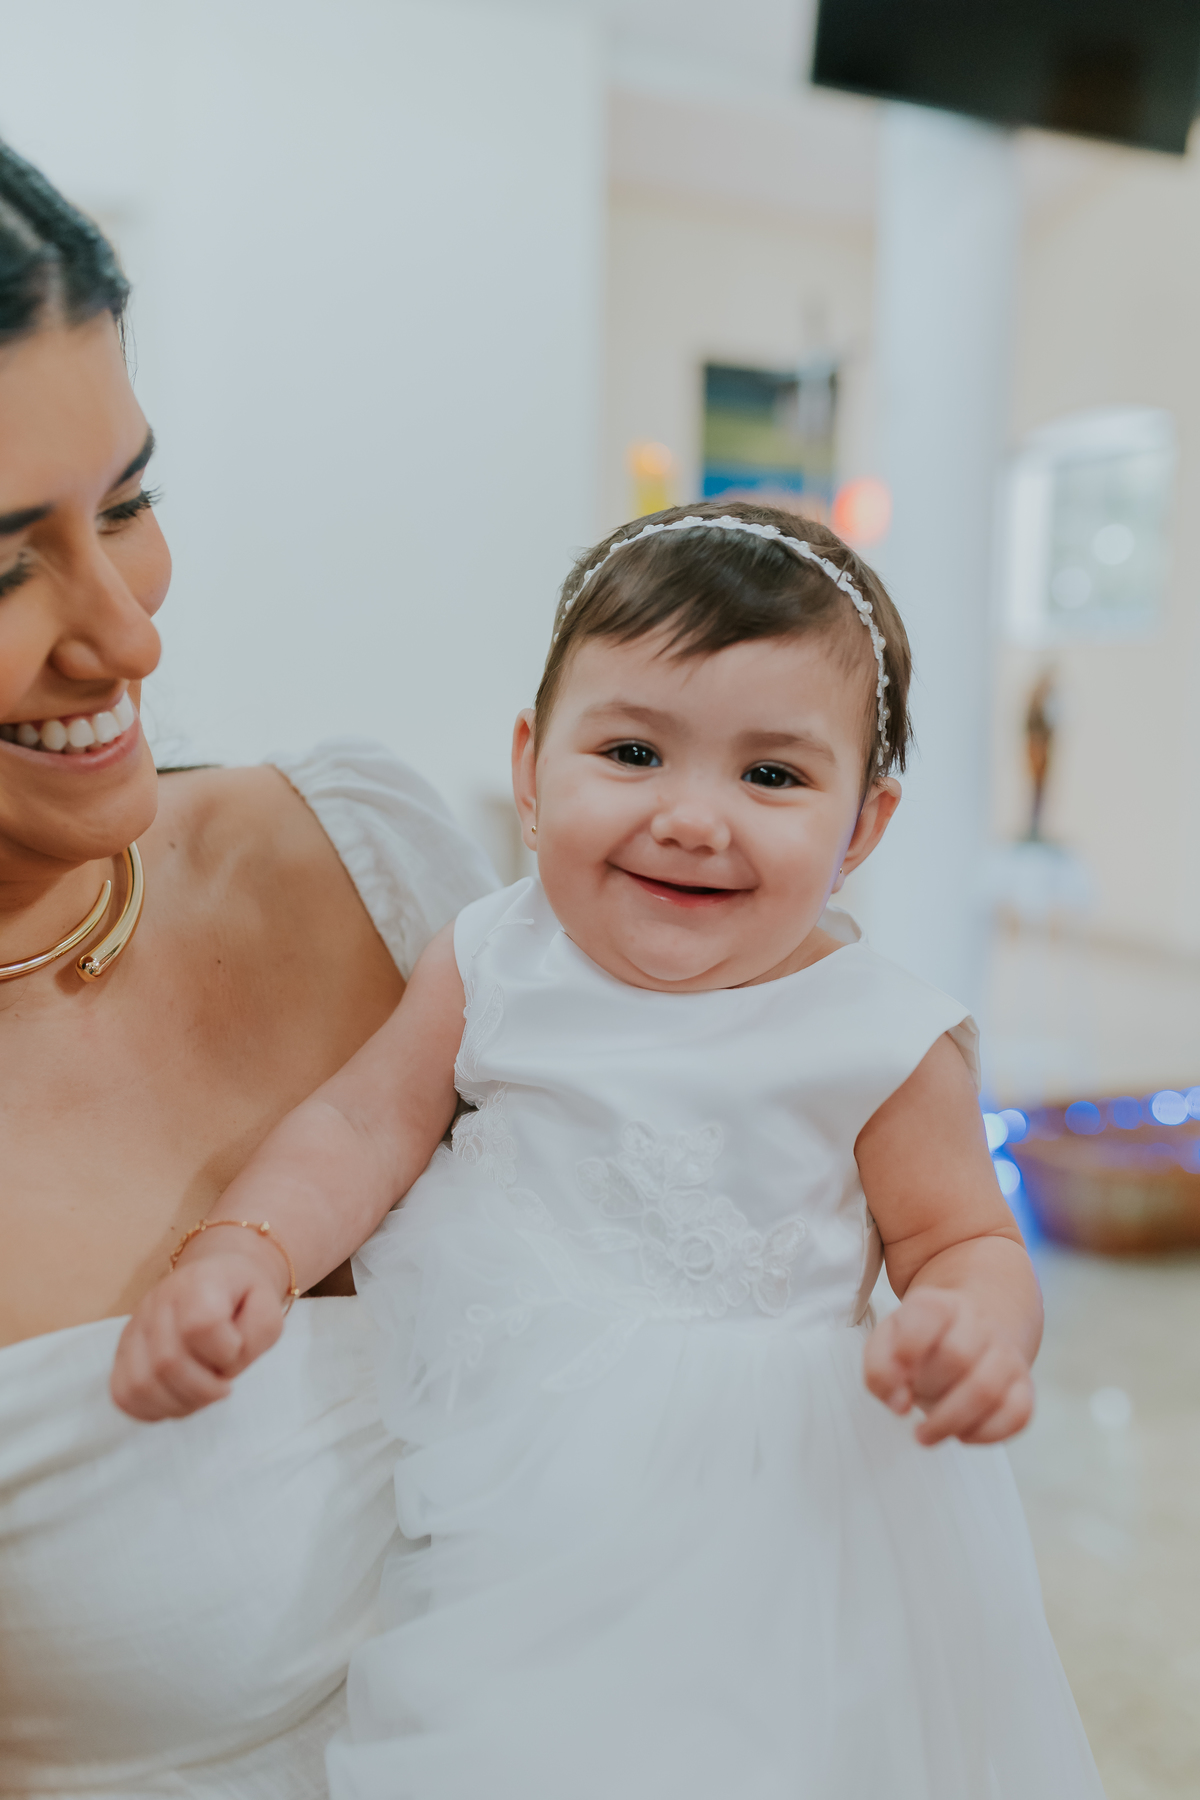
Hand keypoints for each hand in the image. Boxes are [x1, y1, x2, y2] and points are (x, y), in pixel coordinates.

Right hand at [110, 1248, 287, 1421]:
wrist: (219, 1281)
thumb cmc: (244, 1300)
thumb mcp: (269, 1310)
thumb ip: (257, 1336)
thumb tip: (223, 1367)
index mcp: (198, 1283)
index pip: (201, 1325)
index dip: (225, 1351)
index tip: (237, 1351)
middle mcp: (157, 1301)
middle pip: (167, 1362)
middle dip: (204, 1389)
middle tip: (223, 1385)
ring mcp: (135, 1327)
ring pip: (140, 1385)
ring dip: (179, 1403)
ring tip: (201, 1394)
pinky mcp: (123, 1351)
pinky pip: (123, 1395)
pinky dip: (153, 1409)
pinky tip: (178, 1399)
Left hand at [863, 1286, 1033, 1445]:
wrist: (977, 1323)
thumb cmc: (925, 1339)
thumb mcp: (890, 1338)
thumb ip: (880, 1367)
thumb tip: (898, 1404)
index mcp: (940, 1305)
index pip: (928, 1313)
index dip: (907, 1347)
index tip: (897, 1374)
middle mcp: (979, 1325)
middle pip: (957, 1356)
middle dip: (927, 1388)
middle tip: (911, 1399)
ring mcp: (1005, 1355)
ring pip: (986, 1389)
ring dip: (950, 1421)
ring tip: (924, 1433)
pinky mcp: (1023, 1386)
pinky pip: (1017, 1414)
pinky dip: (985, 1434)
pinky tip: (961, 1434)